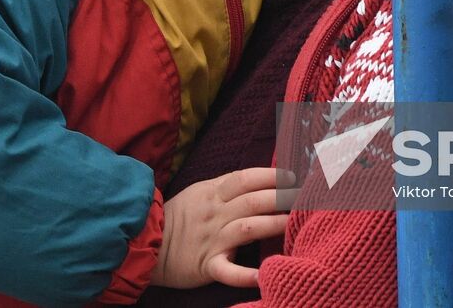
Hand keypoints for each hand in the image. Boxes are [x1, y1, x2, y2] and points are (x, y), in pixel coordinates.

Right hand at [150, 167, 295, 288]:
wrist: (146, 243)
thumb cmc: (179, 216)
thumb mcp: (200, 191)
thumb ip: (227, 186)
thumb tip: (262, 178)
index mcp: (213, 193)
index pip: (246, 178)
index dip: (271, 176)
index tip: (293, 176)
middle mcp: (215, 214)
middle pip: (253, 201)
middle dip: (282, 197)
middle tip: (306, 197)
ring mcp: (212, 239)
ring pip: (247, 229)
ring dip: (273, 225)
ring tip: (295, 224)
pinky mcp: (207, 265)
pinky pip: (229, 270)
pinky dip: (246, 275)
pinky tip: (264, 276)